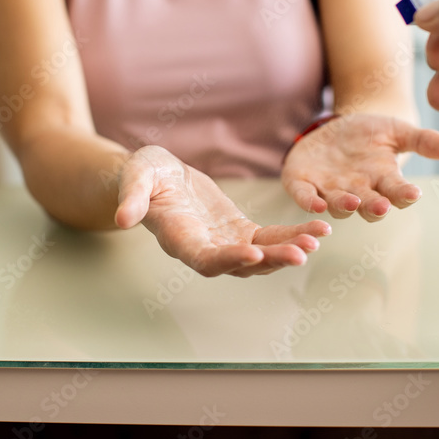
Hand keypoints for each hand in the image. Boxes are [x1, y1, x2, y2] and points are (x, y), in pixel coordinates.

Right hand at [115, 146, 330, 276]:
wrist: (157, 176)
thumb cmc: (144, 176)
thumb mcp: (135, 177)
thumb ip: (131, 197)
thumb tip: (121, 218)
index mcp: (178, 239)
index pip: (204, 258)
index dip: (227, 259)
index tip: (253, 254)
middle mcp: (204, 249)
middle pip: (241, 263)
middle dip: (271, 260)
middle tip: (301, 254)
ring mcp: (225, 243)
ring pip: (261, 254)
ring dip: (289, 250)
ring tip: (317, 239)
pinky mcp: (240, 231)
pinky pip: (271, 238)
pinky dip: (293, 235)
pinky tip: (318, 230)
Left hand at [281, 114, 438, 221]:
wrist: (337, 127)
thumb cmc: (371, 133)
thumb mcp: (397, 130)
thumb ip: (422, 140)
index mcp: (383, 180)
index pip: (397, 193)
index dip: (404, 195)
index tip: (413, 194)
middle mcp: (358, 190)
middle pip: (368, 205)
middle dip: (374, 206)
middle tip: (382, 206)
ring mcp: (330, 189)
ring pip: (338, 204)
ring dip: (344, 206)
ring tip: (352, 204)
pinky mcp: (303, 183)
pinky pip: (305, 196)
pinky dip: (309, 202)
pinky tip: (316, 205)